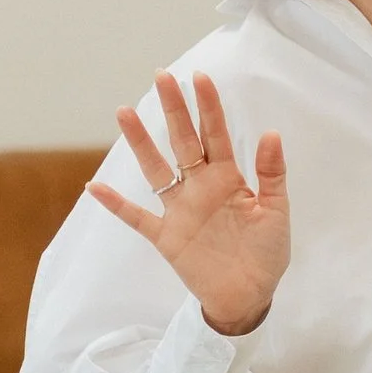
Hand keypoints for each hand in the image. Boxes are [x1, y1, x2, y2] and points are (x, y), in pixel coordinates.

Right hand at [87, 69, 290, 335]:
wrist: (249, 296)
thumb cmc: (267, 253)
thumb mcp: (277, 213)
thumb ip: (272, 175)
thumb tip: (271, 133)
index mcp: (228, 179)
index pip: (216, 135)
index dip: (208, 108)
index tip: (200, 78)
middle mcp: (199, 187)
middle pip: (183, 142)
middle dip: (174, 110)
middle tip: (162, 76)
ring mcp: (179, 210)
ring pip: (156, 169)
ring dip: (140, 143)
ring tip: (125, 112)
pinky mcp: (166, 237)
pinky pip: (137, 218)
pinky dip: (116, 204)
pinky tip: (94, 187)